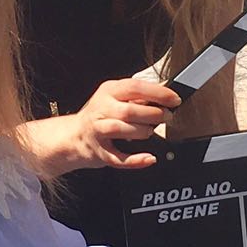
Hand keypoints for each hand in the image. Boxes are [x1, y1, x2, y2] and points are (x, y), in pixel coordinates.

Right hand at [35, 79, 180, 172]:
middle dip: (153, 114)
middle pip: (130, 110)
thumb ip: (136, 97)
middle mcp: (101, 109)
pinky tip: (148, 158)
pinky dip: (136, 160)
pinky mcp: (99, 151)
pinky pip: (118, 158)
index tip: (174, 99)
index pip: (135, 87)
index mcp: (109, 91)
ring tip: (151, 131)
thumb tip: (165, 96)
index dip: (158, 93)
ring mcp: (98, 131)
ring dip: (143, 132)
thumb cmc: (99, 116)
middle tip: (166, 117)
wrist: (73, 136)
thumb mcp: (114, 97)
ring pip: (122, 130)